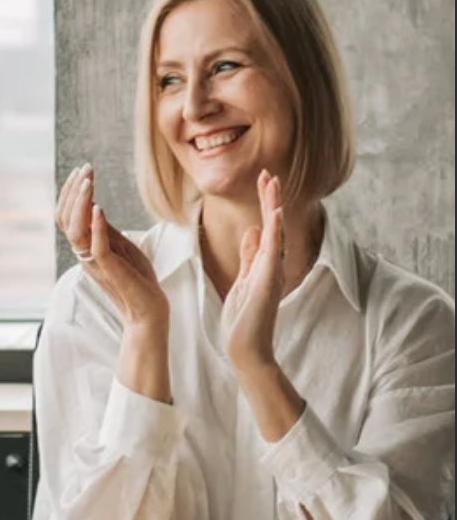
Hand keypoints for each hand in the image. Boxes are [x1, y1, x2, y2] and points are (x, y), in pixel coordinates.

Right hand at [57, 164, 168, 332]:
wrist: (148, 310)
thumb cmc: (137, 279)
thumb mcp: (120, 246)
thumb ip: (104, 229)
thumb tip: (94, 205)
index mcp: (85, 248)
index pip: (67, 217)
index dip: (70, 194)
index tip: (82, 172)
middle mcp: (84, 255)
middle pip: (65, 221)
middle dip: (73, 192)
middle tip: (85, 169)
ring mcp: (95, 263)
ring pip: (75, 232)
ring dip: (80, 204)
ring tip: (88, 183)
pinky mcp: (110, 270)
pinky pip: (96, 248)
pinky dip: (95, 227)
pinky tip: (99, 208)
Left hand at [222, 169, 286, 374]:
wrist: (246, 346)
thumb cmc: (244, 317)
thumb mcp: (243, 279)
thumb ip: (249, 256)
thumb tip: (251, 230)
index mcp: (263, 262)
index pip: (265, 225)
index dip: (265, 202)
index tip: (263, 179)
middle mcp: (271, 264)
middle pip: (273, 224)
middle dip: (270, 198)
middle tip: (268, 172)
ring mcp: (271, 272)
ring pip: (275, 233)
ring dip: (273, 208)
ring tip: (272, 184)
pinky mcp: (267, 282)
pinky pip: (272, 253)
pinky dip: (274, 233)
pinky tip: (275, 215)